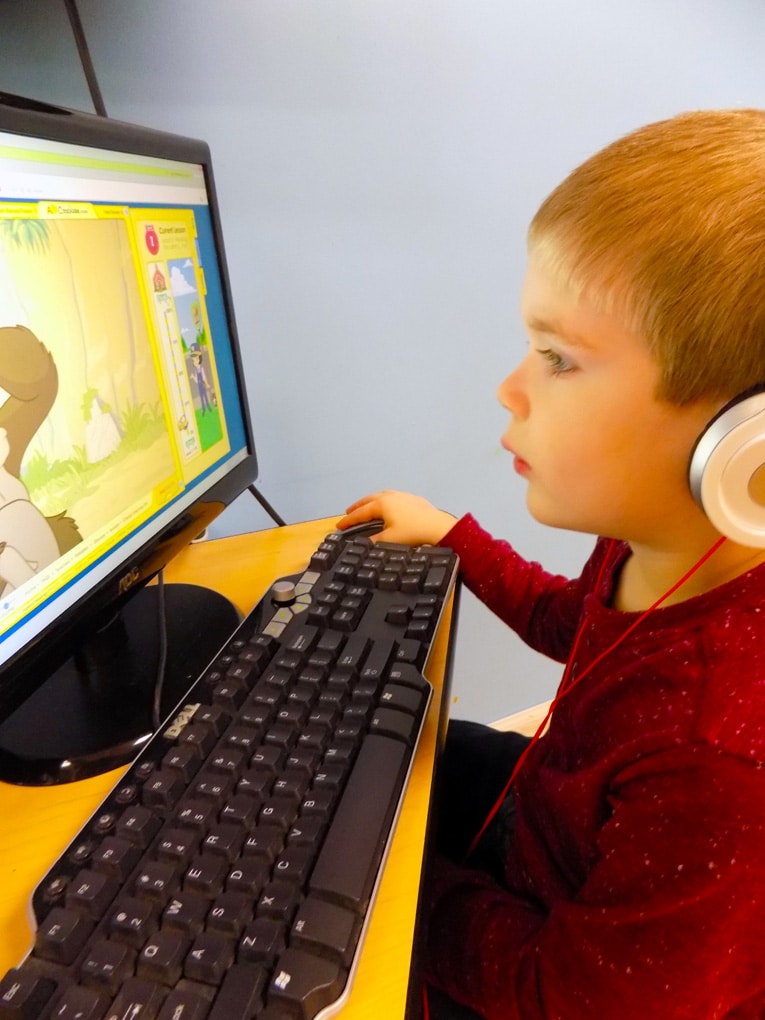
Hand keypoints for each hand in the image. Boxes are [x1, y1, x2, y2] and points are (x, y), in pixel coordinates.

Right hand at [336, 490, 457, 545]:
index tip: (340, 525)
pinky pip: (394, 497)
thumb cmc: (414, 532)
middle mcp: (391, 497)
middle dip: (358, 506)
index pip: (360, 513)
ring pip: (382, 495)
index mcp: (382, 504)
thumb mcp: (390, 540)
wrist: (438, 528)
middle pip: (369, 500)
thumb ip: (374, 541)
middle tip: (349, 511)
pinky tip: (389, 506)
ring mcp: (403, 496)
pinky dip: (385, 501)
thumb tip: (364, 544)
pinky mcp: (414, 500)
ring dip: (371, 501)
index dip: (349, 520)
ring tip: (367, 506)